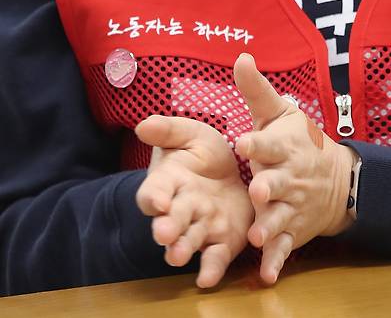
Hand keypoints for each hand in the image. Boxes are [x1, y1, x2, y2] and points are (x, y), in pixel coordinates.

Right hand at [135, 114, 254, 287]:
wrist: (234, 171)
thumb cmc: (203, 152)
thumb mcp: (190, 134)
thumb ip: (168, 130)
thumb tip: (142, 124)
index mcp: (170, 181)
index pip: (154, 190)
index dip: (154, 196)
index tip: (156, 201)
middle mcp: (181, 208)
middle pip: (170, 219)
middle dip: (166, 227)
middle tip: (163, 234)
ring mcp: (202, 226)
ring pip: (188, 241)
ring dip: (181, 249)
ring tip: (177, 256)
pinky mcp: (223, 240)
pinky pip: (215, 257)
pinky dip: (211, 269)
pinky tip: (207, 279)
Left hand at [233, 52, 357, 284]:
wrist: (337, 178)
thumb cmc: (300, 141)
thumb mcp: (280, 112)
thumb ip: (257, 90)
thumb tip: (240, 56)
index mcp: (283, 147)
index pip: (270, 143)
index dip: (257, 143)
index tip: (242, 142)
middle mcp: (288, 177)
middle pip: (277, 182)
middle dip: (268, 186)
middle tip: (256, 188)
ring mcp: (292, 207)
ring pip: (280, 217)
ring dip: (269, 226)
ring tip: (257, 235)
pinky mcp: (293, 231)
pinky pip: (285, 248)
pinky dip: (277, 261)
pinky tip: (267, 274)